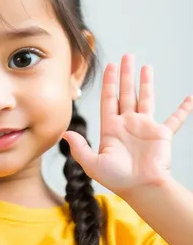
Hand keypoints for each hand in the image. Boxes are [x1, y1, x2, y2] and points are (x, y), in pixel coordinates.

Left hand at [63, 54, 192, 195]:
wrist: (141, 188)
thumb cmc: (117, 179)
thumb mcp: (92, 163)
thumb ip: (79, 148)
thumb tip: (65, 134)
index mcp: (111, 128)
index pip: (109, 99)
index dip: (109, 82)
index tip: (110, 66)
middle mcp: (127, 124)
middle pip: (126, 93)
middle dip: (125, 75)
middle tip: (127, 55)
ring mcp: (145, 128)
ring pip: (145, 98)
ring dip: (146, 82)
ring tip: (145, 66)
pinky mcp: (161, 134)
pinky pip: (175, 119)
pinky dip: (183, 109)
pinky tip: (189, 98)